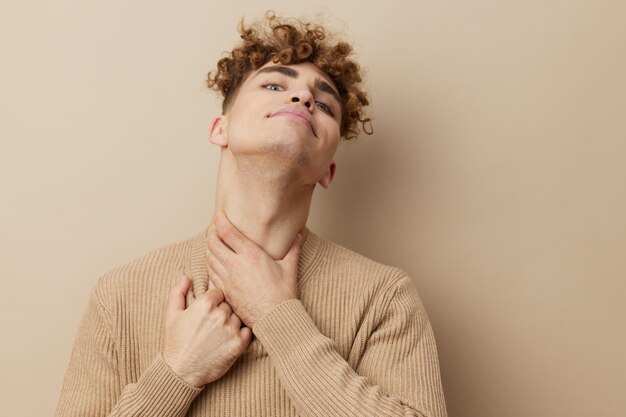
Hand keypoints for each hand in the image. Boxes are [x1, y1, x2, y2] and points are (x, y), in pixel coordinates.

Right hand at [162, 275, 251, 387]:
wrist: (181, 372)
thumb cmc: (175, 343)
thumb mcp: (171, 315)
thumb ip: (178, 292)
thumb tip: (186, 277)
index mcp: (205, 304)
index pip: (220, 292)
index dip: (215, 300)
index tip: (210, 310)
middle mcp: (220, 314)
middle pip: (230, 303)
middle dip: (224, 311)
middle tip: (215, 323)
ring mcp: (231, 329)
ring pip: (239, 316)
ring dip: (233, 322)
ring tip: (221, 333)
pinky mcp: (239, 344)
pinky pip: (248, 331)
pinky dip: (242, 334)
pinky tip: (231, 339)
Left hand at [206, 211, 301, 328]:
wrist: (274, 318)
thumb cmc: (283, 294)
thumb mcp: (289, 268)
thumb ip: (292, 249)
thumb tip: (299, 235)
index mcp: (250, 255)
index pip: (227, 232)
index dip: (220, 221)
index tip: (219, 215)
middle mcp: (235, 265)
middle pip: (213, 243)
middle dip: (211, 233)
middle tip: (213, 229)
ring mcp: (228, 279)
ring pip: (209, 258)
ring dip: (208, 249)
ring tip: (212, 244)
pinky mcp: (225, 291)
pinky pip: (211, 274)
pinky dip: (210, 266)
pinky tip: (214, 264)